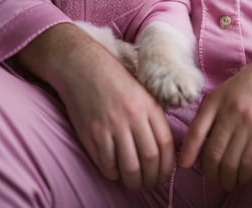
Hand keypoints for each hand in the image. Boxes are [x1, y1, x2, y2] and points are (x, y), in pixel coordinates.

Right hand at [17, 23, 174, 188]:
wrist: (83, 67)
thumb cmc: (114, 79)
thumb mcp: (142, 91)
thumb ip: (153, 115)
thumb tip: (164, 146)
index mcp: (148, 105)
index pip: (165, 144)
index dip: (167, 166)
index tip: (164, 175)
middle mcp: (132, 116)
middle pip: (149, 158)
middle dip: (152, 178)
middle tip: (149, 184)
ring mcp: (111, 126)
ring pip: (129, 166)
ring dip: (133, 181)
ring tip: (133, 183)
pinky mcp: (93, 134)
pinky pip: (106, 163)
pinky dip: (112, 173)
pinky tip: (115, 172)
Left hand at [178, 49, 251, 190]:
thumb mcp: (228, 88)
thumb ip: (214, 112)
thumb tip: (201, 143)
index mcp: (220, 101)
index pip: (197, 132)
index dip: (188, 152)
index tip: (185, 165)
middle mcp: (235, 114)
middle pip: (217, 156)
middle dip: (214, 175)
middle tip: (217, 180)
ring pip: (239, 165)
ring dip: (235, 179)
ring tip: (235, 181)